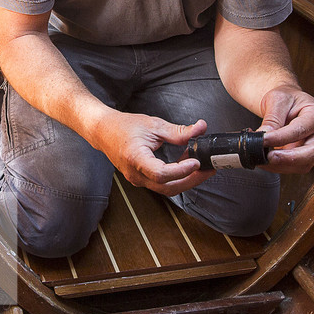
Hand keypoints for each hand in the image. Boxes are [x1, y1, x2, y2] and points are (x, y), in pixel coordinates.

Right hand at [92, 113, 211, 195]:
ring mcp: (138, 180)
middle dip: (192, 180)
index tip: (196, 162)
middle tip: (209, 169)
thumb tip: (200, 129)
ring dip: (186, 180)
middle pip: (168, 187)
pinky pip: (162, 184)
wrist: (104, 132)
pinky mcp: (141, 179)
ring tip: (201, 167)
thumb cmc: (124, 127)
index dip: (181, 171)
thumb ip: (178, 131)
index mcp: (136, 159)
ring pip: (167, 189)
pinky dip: (177, 177)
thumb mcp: (154, 125)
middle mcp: (136, 175)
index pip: (161, 174)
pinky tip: (186, 165)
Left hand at [257, 86, 313, 172]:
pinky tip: (265, 159)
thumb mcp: (277, 100)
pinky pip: (294, 167)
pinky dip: (279, 167)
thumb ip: (272, 118)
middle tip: (269, 156)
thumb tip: (264, 135)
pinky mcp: (304, 157)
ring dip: (282, 165)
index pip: (300, 130)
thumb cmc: (286, 99)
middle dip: (291, 158)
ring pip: (304, 164)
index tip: (263, 140)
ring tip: (262, 157)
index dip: (281, 138)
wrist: (286, 103)